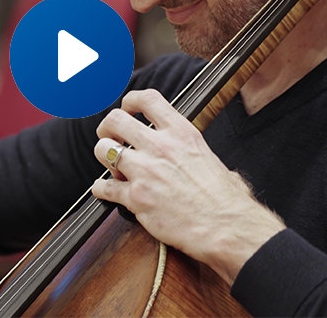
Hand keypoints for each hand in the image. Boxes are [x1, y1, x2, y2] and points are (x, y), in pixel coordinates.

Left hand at [92, 89, 285, 283]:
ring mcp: (145, 171)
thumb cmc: (224, 198)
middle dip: (108, 128)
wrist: (225, 227)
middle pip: (115, 120)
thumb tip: (191, 154)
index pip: (147, 99)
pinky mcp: (136, 198)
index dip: (131, 100)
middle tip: (110, 137)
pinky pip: (104, 187)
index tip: (127, 107)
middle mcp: (160, 147)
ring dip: (103, 156)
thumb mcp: (210, 156)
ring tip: (112, 164)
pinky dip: (101, 189)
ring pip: (104, 150)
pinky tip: (105, 190)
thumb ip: (191, 149)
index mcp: (181, 133)